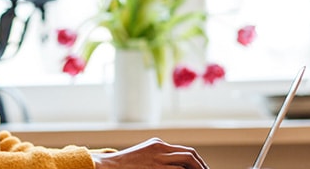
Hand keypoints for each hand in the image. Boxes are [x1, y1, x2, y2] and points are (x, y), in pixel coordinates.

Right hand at [91, 138, 208, 168]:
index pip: (184, 151)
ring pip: (187, 162)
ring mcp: (159, 158)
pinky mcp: (156, 167)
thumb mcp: (143, 156)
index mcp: (157, 143)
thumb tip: (175, 166)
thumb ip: (157, 158)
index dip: (197, 161)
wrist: (108, 166)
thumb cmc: (124, 165)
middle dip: (201, 166)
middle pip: (190, 154)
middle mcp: (160, 148)